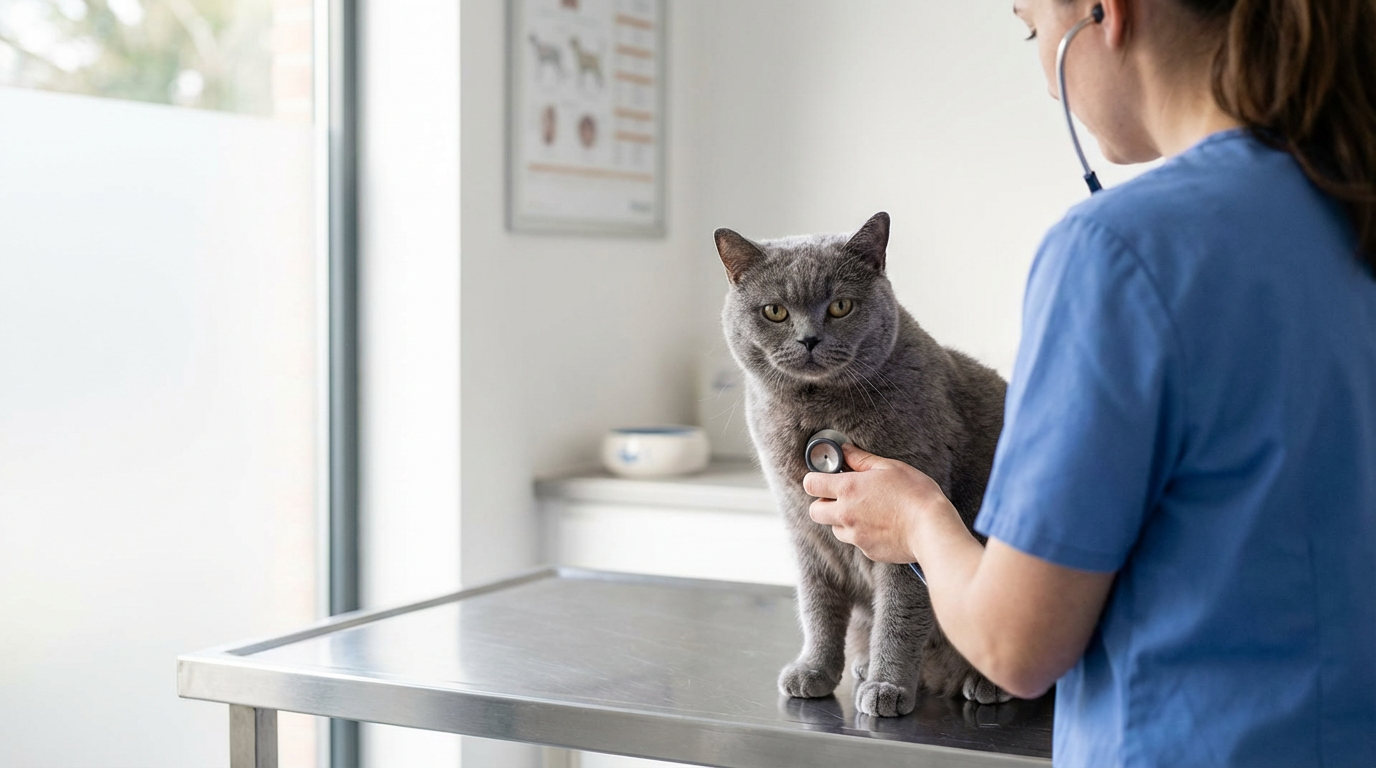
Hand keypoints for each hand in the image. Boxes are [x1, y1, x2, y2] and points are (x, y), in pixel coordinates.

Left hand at [802, 444, 954, 563]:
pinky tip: (881, 525)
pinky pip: (855, 542)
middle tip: (843, 496)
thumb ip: (861, 459)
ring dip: (842, 520)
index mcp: (848, 489)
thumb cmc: (915, 494)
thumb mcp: (889, 467)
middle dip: (824, 503)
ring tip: (866, 512)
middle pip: (815, 511)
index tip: (826, 477)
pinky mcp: (867, 551)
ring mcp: (855, 536)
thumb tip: (844, 451)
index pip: (811, 484)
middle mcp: (845, 514)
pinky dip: (862, 534)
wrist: (932, 529)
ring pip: (834, 528)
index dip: (815, 479)